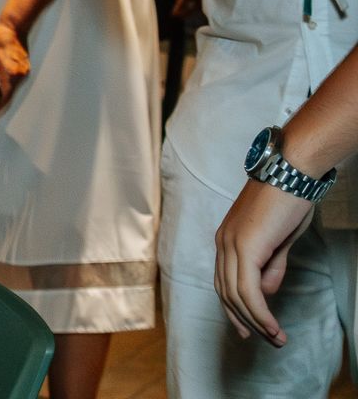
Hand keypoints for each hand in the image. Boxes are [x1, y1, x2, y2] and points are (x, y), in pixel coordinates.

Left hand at [0, 23, 31, 106]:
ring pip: (13, 89)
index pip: (5, 97)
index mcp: (12, 74)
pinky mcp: (24, 68)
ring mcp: (24, 72)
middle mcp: (21, 75)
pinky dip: (7, 87)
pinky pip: (15, 82)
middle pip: (10, 95)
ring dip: (3, 94)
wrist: (14, 27)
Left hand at [215, 179, 313, 346]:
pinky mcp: (244, 246)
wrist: (290, 172)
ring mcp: (230, 244)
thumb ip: (270, 264)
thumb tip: (267, 291)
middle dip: (246, 320)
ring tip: (277, 339)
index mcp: (227, 240)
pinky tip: (272, 326)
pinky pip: (247, 289)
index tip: (249, 330)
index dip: (234, 309)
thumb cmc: (287, 202)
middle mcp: (222, 243)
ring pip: (236, 295)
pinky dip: (259, 312)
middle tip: (268, 341)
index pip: (223, 282)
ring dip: (256, 321)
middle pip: (226, 293)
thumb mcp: (278, 240)